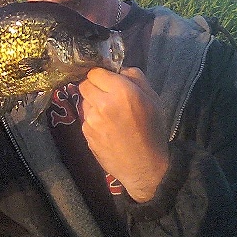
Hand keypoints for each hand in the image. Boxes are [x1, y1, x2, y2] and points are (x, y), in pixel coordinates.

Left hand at [79, 67, 168, 202]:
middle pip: (84, 85)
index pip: (95, 72)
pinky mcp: (86, 134)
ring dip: (93, 104)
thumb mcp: (153, 98)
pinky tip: (107, 130)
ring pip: (84, 102)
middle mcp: (103, 103)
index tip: (108, 83)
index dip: (102, 76)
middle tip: (107, 98)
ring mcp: (92, 120)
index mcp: (122, 91)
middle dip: (94, 89)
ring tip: (109, 116)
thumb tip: (118, 69)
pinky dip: (93, 121)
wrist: (145, 167)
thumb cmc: (152, 130)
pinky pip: (85, 119)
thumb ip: (135, 77)